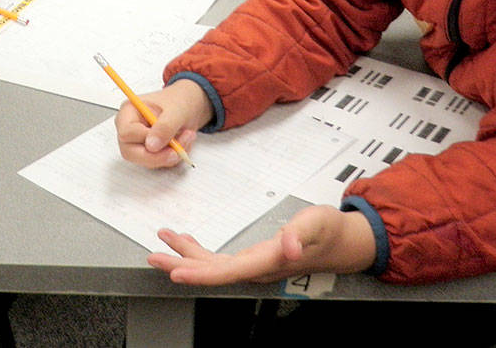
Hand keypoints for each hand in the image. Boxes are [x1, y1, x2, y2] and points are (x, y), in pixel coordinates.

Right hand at [114, 79, 210, 168]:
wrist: (190, 105)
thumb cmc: (179, 100)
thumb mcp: (176, 110)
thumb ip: (164, 127)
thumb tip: (151, 146)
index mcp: (128, 112)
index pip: (126, 133)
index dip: (145, 139)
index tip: (166, 139)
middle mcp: (129, 129)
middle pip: (131, 153)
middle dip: (158, 155)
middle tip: (178, 149)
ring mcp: (137, 142)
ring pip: (147, 161)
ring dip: (170, 154)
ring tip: (186, 137)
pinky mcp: (149, 152)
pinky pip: (158, 163)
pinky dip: (174, 156)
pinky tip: (182, 142)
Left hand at [147, 205, 376, 285]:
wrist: (341, 241)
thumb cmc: (328, 231)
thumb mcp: (317, 223)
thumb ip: (300, 232)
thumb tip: (287, 245)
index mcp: (268, 261)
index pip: (228, 271)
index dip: (200, 273)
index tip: (176, 271)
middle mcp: (256, 268)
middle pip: (212, 272)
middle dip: (181, 266)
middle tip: (154, 257)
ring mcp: (253, 265)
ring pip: (212, 265)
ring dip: (185, 256)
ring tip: (162, 243)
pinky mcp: (253, 258)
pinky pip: (220, 259)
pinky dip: (200, 251)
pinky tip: (187, 242)